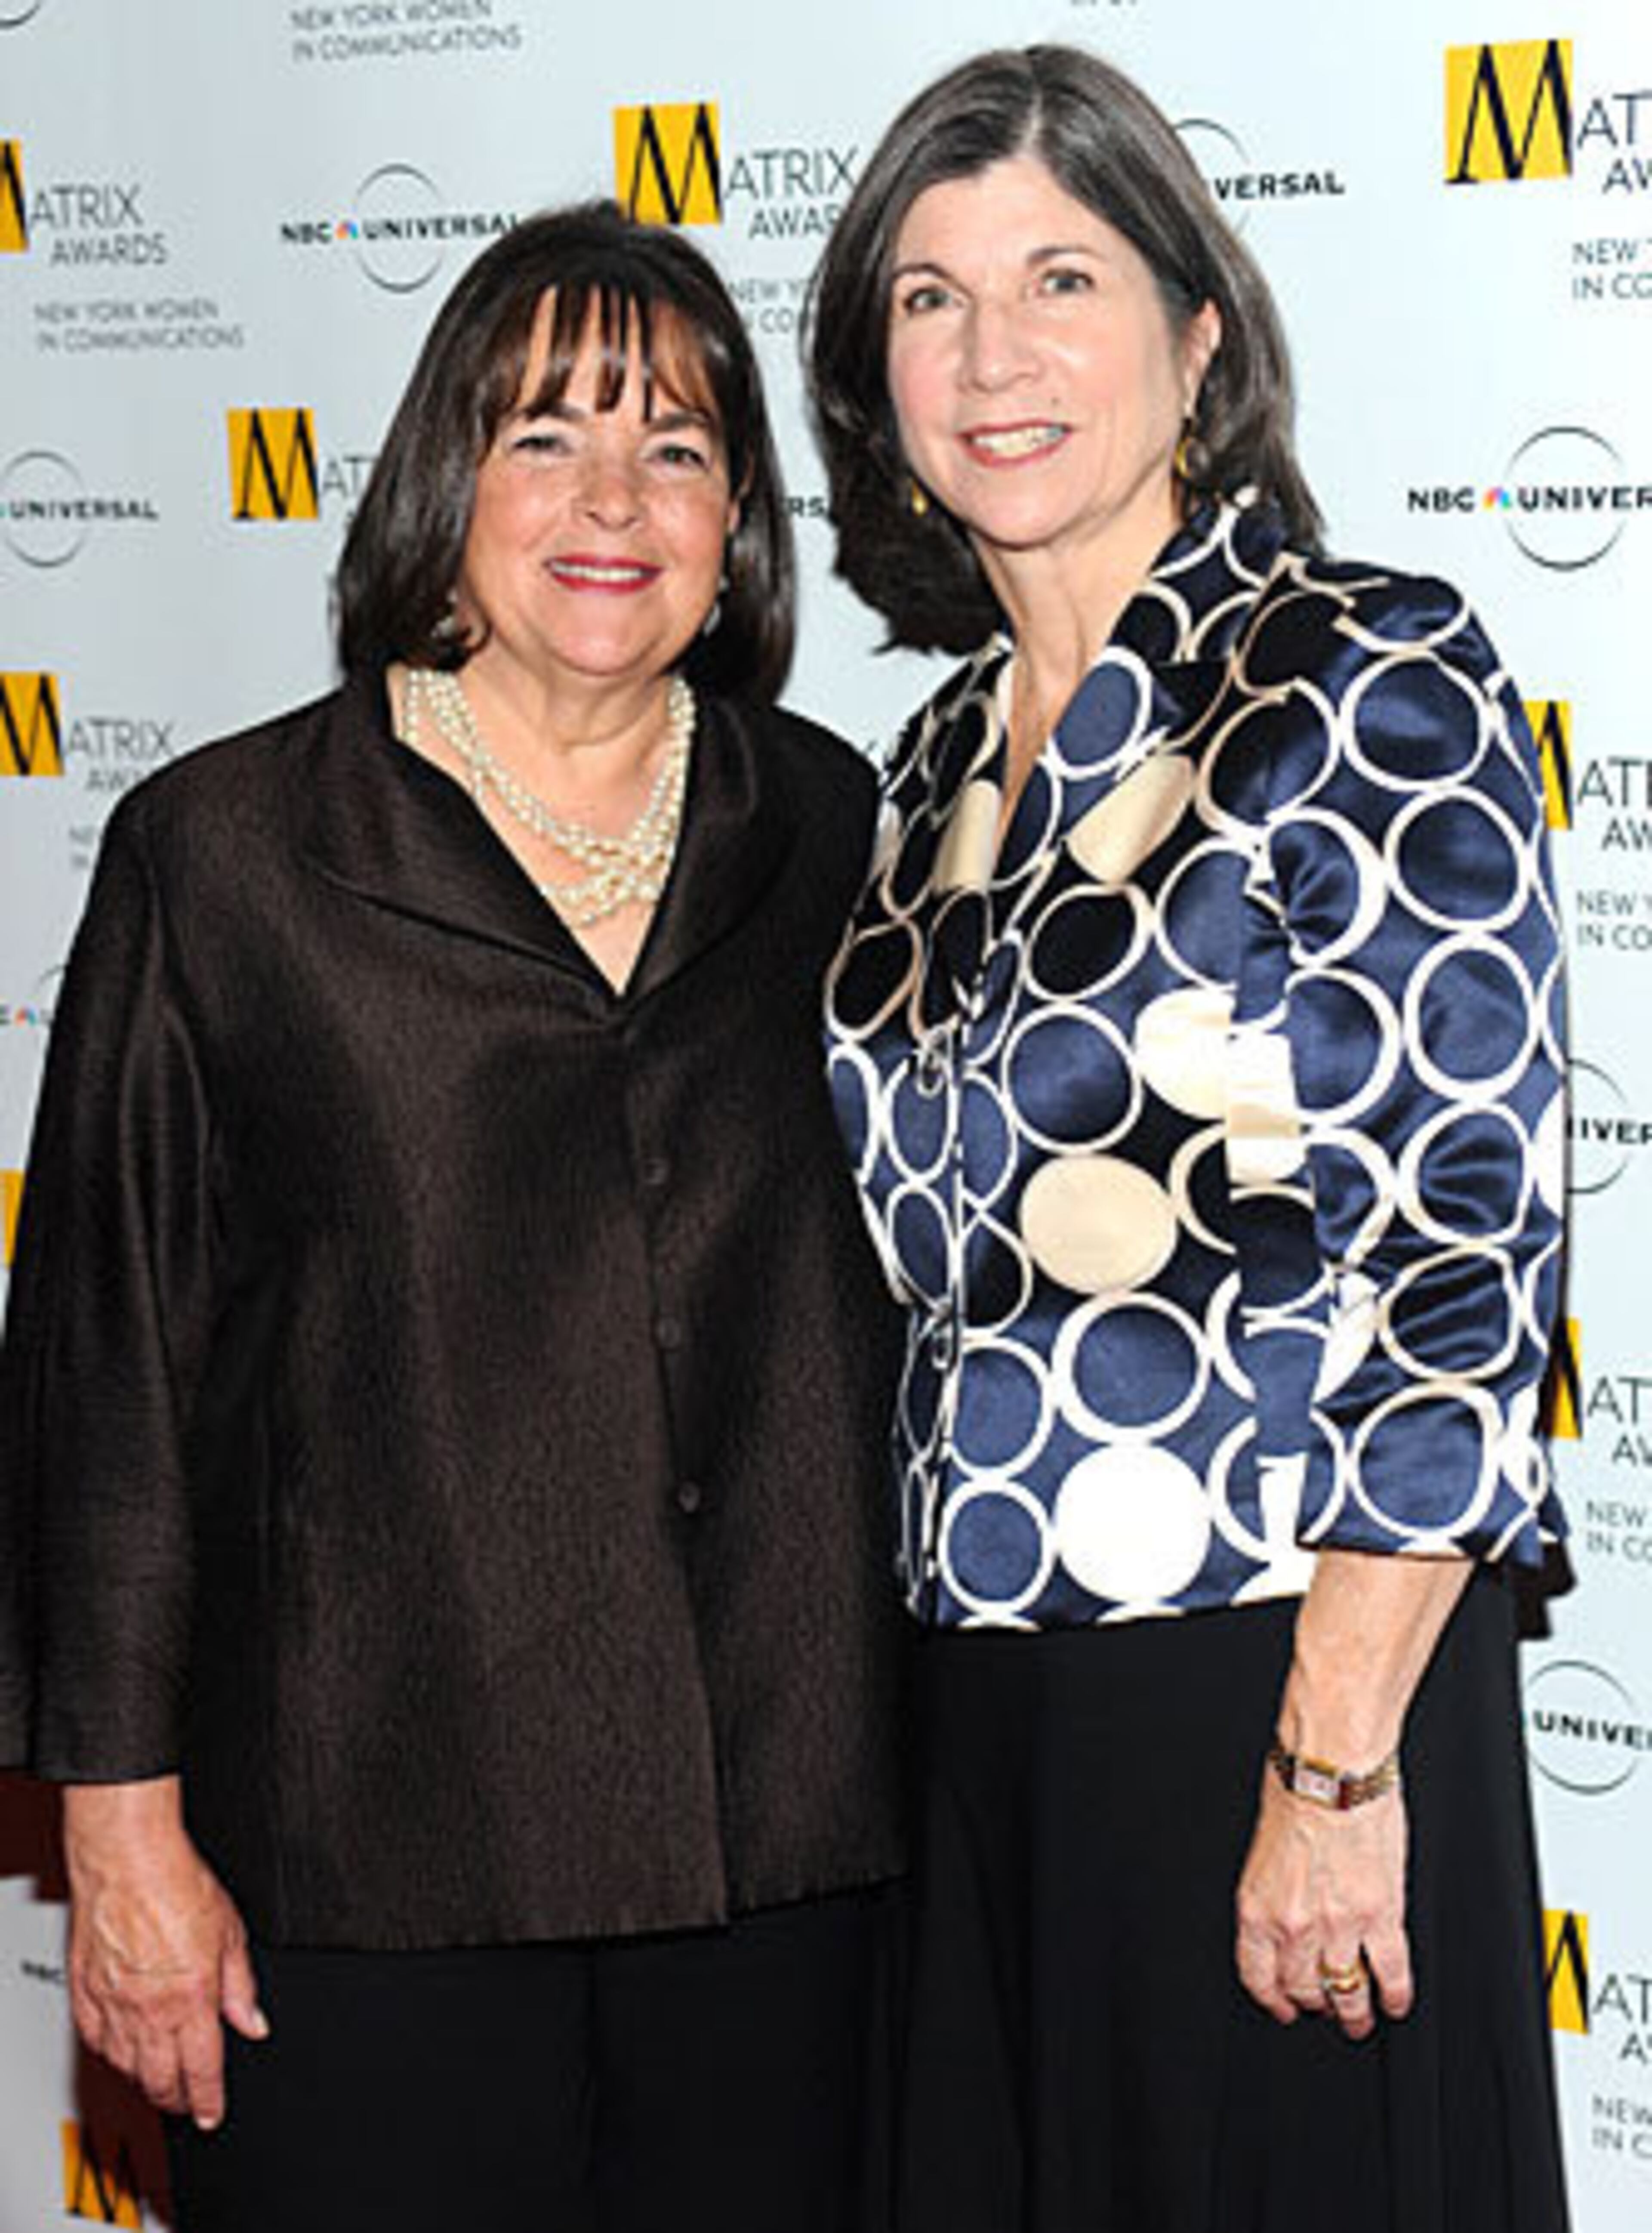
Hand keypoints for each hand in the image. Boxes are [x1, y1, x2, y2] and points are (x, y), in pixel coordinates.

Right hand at [63, 1779, 268, 2128]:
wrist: (128, 1858)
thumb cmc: (177, 1883)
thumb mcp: (231, 1933)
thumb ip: (242, 1986)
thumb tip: (254, 2023)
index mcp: (193, 1997)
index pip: (203, 2069)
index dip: (209, 2100)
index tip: (211, 2114)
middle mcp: (151, 2009)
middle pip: (161, 2079)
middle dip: (177, 2099)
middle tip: (187, 2105)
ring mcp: (114, 2004)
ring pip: (127, 2067)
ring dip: (145, 2082)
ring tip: (160, 2083)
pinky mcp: (85, 1993)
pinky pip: (96, 2042)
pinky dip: (111, 2057)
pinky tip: (122, 2055)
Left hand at [1234, 1768, 1410, 2041]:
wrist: (1331, 1772)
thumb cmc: (1295, 1792)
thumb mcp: (1262, 1851)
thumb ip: (1272, 1894)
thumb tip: (1286, 1914)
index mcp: (1257, 1908)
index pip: (1259, 1975)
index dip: (1273, 1998)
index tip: (1283, 2007)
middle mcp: (1295, 1926)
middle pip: (1304, 1987)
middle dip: (1314, 2003)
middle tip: (1324, 2009)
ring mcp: (1339, 1925)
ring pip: (1347, 1990)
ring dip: (1353, 2013)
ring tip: (1358, 2021)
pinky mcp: (1380, 1915)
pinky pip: (1390, 1971)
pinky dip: (1394, 1994)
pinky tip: (1395, 2003)